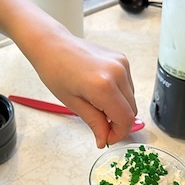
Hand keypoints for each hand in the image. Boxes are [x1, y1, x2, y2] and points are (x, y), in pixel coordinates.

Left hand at [27, 32, 136, 147]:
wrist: (52, 45)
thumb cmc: (55, 71)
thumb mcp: (73, 103)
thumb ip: (94, 122)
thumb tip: (104, 140)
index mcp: (103, 85)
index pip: (125, 119)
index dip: (119, 134)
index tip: (108, 139)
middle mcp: (117, 72)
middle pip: (132, 109)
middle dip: (118, 123)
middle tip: (100, 126)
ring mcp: (122, 64)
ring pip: (131, 98)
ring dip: (119, 108)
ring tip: (96, 106)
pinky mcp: (122, 59)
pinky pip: (127, 85)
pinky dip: (119, 95)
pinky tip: (100, 92)